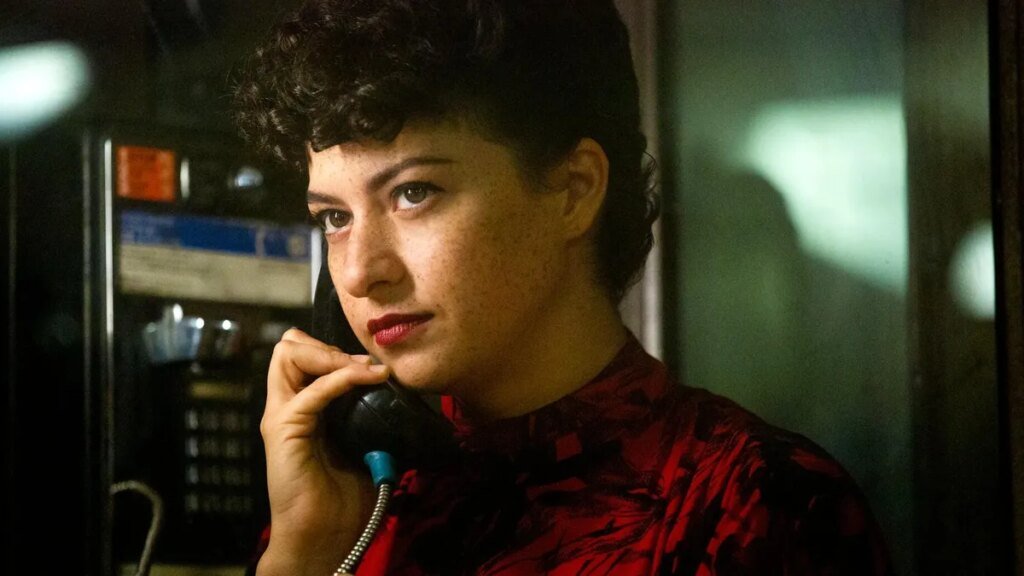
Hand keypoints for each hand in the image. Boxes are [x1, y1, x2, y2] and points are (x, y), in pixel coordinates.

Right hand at [256, 328, 389, 575]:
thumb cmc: (343, 496)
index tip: (371, 366)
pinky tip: (368, 379)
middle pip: (289, 344)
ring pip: (287, 352)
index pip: (305, 353)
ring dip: (331, 354)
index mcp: (303, 407)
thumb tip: (396, 389)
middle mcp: (287, 405)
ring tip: (362, 369)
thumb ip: (369, 412)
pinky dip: (342, 377)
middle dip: (328, 345)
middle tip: (362, 364)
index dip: (335, 350)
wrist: (324, 534)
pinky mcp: (283, 429)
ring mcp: (281, 415)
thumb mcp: (363, 441)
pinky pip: (312, 390)